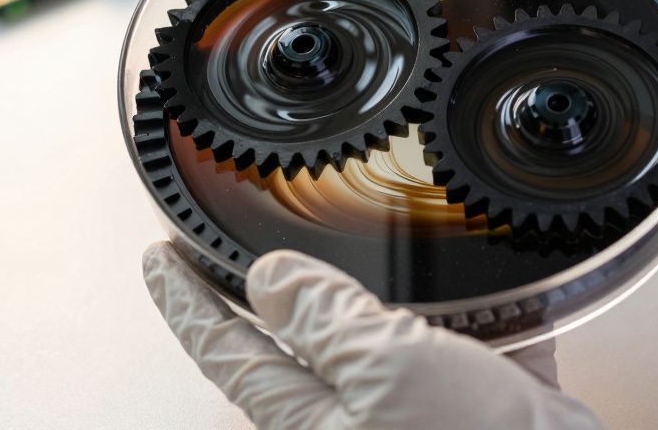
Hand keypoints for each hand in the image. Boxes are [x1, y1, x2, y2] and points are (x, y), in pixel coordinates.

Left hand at [142, 242, 602, 428]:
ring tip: (381, 251)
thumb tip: (270, 280)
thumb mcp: (387, 372)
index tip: (157, 260)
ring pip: (382, 342)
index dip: (185, 300)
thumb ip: (324, 321)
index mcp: (313, 422)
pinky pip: (469, 351)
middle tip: (252, 245)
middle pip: (297, 348)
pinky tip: (500, 293)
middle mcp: (355, 423)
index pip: (227, 351)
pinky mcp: (479, 413)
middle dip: (280, 296)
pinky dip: (481, 318)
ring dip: (385, 297)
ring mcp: (416, 418)